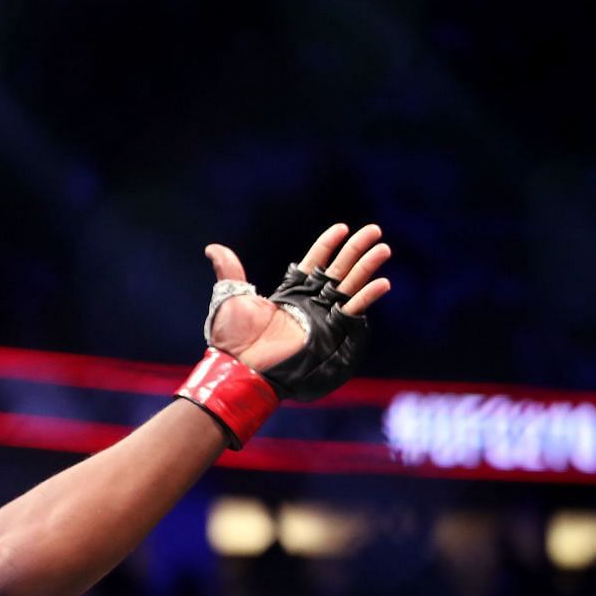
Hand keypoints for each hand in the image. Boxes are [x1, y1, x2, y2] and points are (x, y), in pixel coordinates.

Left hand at [204, 223, 390, 372]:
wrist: (241, 367)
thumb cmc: (232, 338)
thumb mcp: (230, 298)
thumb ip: (229, 271)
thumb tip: (213, 248)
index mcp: (290, 293)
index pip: (314, 262)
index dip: (328, 245)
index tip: (341, 227)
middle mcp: (310, 304)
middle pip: (339, 270)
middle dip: (356, 250)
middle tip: (374, 230)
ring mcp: (323, 317)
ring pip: (350, 286)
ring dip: (367, 267)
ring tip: (382, 248)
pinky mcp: (331, 333)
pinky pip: (353, 312)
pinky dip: (366, 297)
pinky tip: (382, 283)